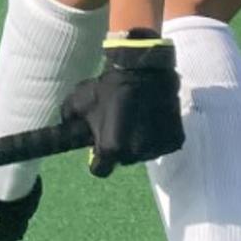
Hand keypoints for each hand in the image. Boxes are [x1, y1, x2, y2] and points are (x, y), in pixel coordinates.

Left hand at [71, 33, 183, 177]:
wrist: (144, 69)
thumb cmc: (108, 87)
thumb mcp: (77, 102)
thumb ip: (67, 124)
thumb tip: (66, 135)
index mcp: (111, 149)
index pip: (100, 170)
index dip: (98, 160)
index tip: (100, 147)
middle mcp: (135, 155)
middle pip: (123, 160)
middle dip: (120, 148)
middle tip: (120, 126)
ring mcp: (156, 149)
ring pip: (143, 153)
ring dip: (139, 142)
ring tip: (137, 119)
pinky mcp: (174, 141)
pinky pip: (162, 145)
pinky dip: (158, 136)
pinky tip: (153, 119)